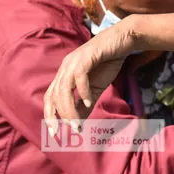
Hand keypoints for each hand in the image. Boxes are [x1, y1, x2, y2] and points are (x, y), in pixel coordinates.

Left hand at [43, 19, 135, 133]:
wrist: (123, 40)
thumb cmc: (109, 62)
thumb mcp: (96, 88)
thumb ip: (86, 104)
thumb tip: (78, 123)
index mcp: (65, 74)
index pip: (51, 97)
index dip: (51, 115)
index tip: (55, 133)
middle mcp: (65, 67)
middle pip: (53, 94)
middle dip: (58, 115)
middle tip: (68, 130)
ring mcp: (74, 61)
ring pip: (64, 89)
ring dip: (69, 108)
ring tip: (77, 122)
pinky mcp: (86, 57)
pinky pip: (79, 77)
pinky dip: (83, 91)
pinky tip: (90, 101)